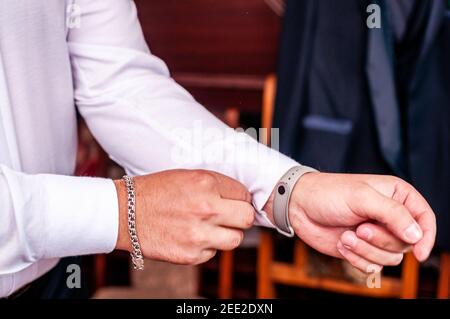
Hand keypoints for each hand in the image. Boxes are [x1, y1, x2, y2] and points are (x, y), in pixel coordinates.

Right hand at [114, 169, 254, 264]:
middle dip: (241, 216)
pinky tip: (192, 236)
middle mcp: (206, 208)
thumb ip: (215, 186)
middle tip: (231, 215)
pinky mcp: (190, 255)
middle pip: (247, 218)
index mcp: (206, 183)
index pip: (244, 194)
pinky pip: (213, 252)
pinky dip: (207, 246)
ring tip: (212, 227)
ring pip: (235, 239)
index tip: (234, 201)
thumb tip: (239, 197)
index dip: (240, 198)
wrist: (124, 213)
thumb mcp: (187, 176)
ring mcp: (199, 234)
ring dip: (227, 234)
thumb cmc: (155, 191)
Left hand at [263, 172, 435, 271]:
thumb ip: (392, 214)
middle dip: (382, 240)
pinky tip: (342, 243)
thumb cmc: (329, 194)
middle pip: (406, 243)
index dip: (427, 236)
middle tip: (359, 228)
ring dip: (366, 250)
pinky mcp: (362, 249)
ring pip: (390, 258)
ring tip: (347, 236)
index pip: (425, 218)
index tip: (419, 251)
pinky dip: (357, 259)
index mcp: (396, 196)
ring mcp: (376, 235)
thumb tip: (416, 235)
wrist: (300, 206)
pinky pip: (372, 267)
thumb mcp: (362, 197)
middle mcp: (389, 217)